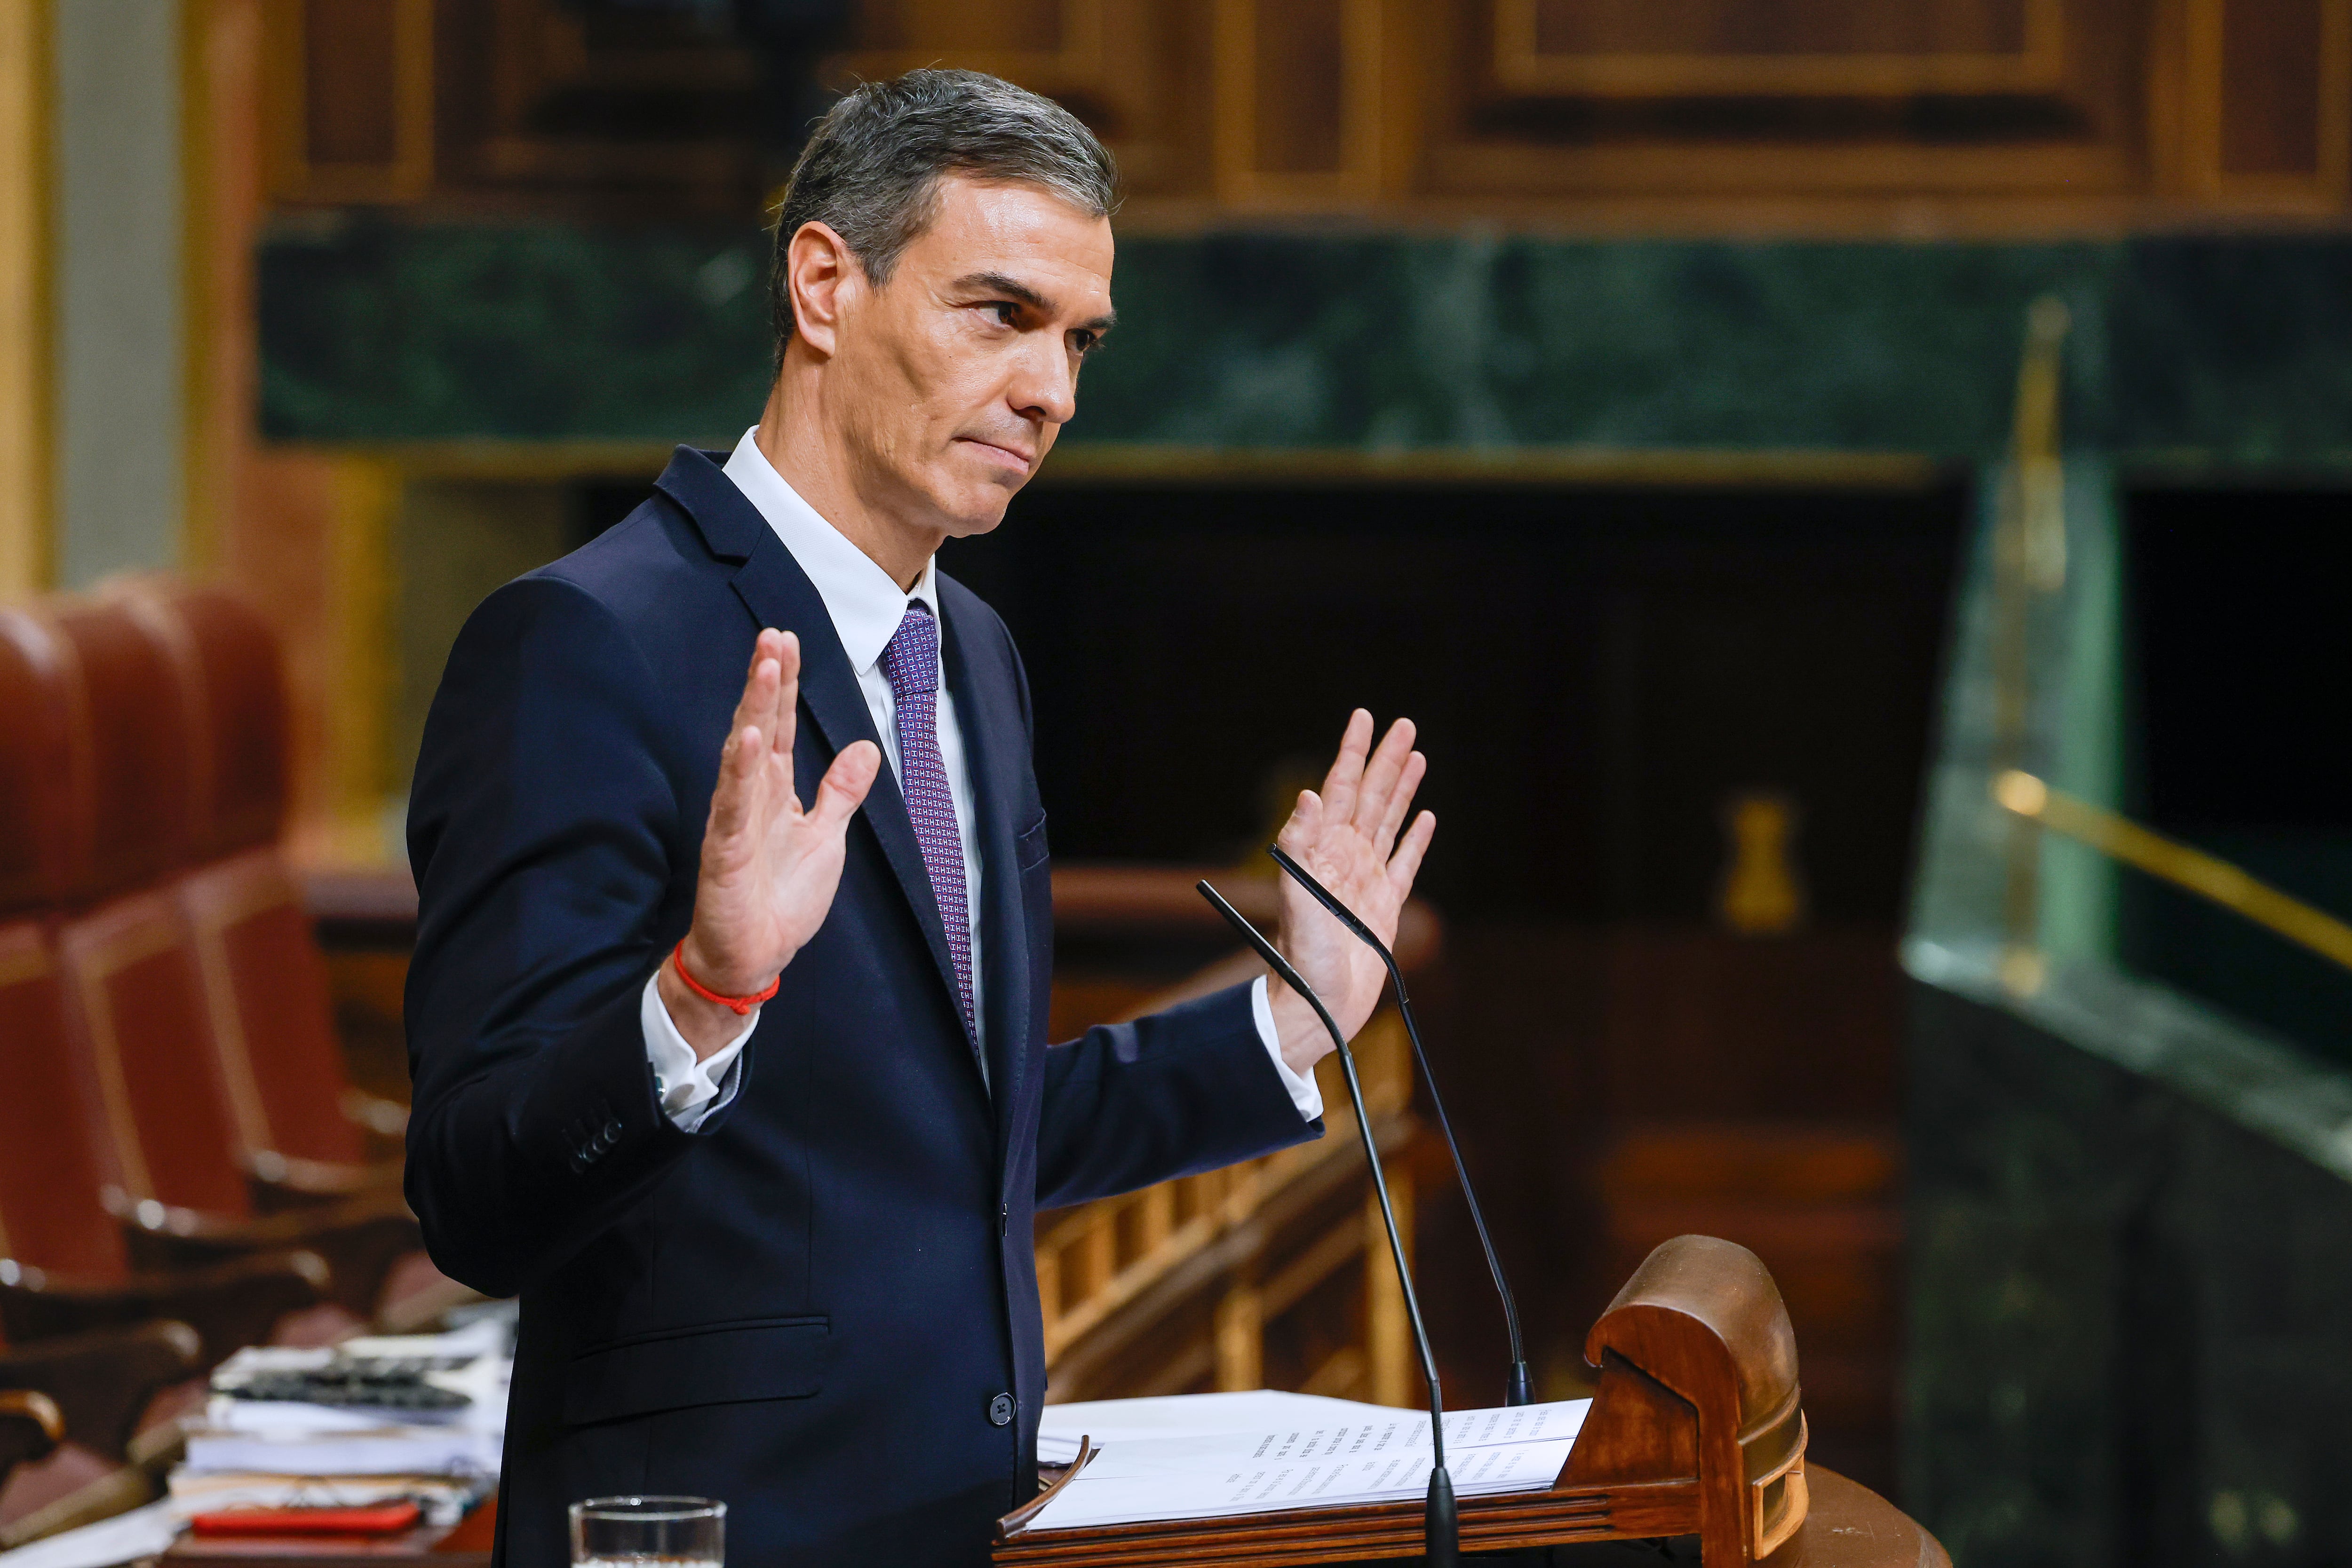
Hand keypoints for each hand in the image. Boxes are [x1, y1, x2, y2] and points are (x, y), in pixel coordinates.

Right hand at [660, 629, 880, 1056]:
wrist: (754, 957)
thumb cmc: (781, 899)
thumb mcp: (826, 837)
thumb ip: (840, 792)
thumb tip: (864, 748)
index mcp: (774, 790)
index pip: (778, 726)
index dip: (783, 685)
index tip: (787, 640)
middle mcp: (751, 796)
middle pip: (758, 727)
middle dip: (766, 681)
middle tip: (774, 634)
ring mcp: (735, 821)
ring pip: (743, 755)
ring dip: (752, 710)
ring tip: (764, 667)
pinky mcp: (725, 852)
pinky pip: (731, 806)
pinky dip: (738, 772)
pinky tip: (744, 739)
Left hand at [1267, 710, 1434, 1075]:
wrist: (1318, 1004)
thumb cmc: (1302, 956)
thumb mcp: (1298, 897)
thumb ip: (1300, 846)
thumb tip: (1309, 796)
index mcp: (1324, 850)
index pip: (1342, 789)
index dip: (1353, 753)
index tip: (1364, 718)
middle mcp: (1345, 857)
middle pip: (1371, 798)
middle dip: (1386, 760)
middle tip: (1403, 724)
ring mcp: (1366, 879)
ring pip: (1389, 822)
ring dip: (1402, 789)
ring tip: (1415, 757)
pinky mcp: (1385, 906)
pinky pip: (1405, 863)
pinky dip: (1416, 838)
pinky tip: (1426, 818)